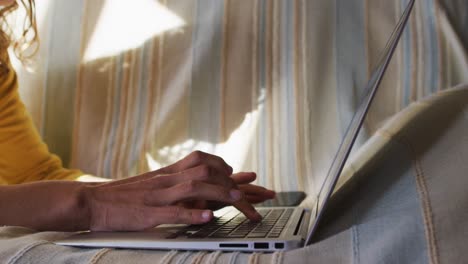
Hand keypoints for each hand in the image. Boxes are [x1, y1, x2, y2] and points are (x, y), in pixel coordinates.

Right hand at [84, 151, 268, 230]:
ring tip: (236, 198)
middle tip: (248, 190)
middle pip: (204, 172)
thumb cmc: (123, 195)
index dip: (224, 167)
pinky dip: (192, 213)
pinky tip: (207, 216)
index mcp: (168, 173)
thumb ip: (173, 184)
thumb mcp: (151, 184)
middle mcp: (167, 180)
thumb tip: (195, 188)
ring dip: (218, 192)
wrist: (93, 200)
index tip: (242, 174)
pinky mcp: (148, 213)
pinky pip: (174, 212)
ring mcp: (158, 196)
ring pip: (193, 188)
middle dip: (230, 181)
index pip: (201, 162)